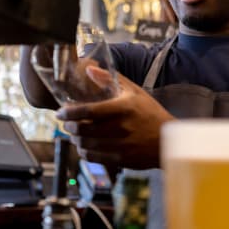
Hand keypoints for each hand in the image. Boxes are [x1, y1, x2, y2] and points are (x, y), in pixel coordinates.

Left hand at [56, 66, 175, 168]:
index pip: (88, 111)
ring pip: (86, 144)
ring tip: (74, 134)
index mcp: (122, 108)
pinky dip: (84, 152)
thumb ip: (111, 79)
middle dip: (69, 126)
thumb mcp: (134, 91)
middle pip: (83, 129)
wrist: (167, 140)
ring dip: (75, 139)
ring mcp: (120, 145)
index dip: (69, 113)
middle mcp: (120, 127)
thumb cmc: (150, 113)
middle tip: (66, 123)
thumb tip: (89, 69)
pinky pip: (93, 157)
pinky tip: (84, 146)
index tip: (60, 112)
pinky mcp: (120, 159)